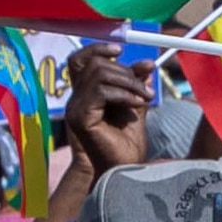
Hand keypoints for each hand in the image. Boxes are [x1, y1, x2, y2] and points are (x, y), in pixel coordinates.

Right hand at [60, 49, 159, 174]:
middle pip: (95, 64)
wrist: (122, 172)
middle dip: (126, 72)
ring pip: (99, 74)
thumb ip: (136, 87)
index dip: (99, 49)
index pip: (80, 60)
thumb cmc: (126, 145)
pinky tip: (136, 104)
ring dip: (128, 82)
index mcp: (86, 95)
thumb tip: (146, 64)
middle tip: (147, 91)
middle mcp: (76, 99)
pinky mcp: (80, 117)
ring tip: (144, 98)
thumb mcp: (134, 108)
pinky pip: (101, 91)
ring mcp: (75, 108)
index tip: (121, 51)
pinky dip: (123, 94)